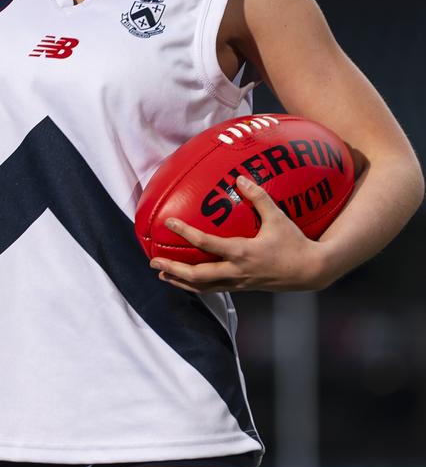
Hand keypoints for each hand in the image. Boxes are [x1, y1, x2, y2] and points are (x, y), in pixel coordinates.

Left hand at [149, 176, 328, 292]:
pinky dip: (197, 286)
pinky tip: (187, 281)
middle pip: (197, 276)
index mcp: (243, 253)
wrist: (311, 271)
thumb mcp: (278, 217)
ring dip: (181, 282)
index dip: (186, 232)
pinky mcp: (243, 288)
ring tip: (162, 275)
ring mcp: (239, 283)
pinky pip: (215, 289)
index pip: (207, 243)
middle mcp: (237, 271)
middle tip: (155, 262)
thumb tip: (240, 177)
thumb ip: (259, 196)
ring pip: (204, 288)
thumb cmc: (295, 242)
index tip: (170, 223)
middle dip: (174, 270)